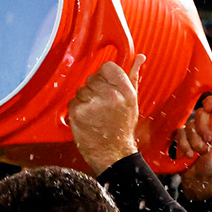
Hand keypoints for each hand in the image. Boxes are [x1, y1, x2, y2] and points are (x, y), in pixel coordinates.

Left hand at [68, 54, 149, 174]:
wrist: (113, 154)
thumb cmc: (123, 128)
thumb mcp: (132, 102)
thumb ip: (133, 77)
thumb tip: (139, 58)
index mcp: (126, 91)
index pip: (107, 67)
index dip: (105, 76)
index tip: (106, 87)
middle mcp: (110, 95)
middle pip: (92, 78)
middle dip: (94, 90)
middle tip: (101, 106)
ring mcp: (93, 103)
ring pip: (81, 89)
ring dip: (85, 100)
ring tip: (95, 114)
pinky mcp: (78, 112)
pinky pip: (73, 101)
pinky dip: (77, 110)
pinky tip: (87, 119)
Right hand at [177, 94, 211, 198]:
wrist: (199, 178)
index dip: (211, 102)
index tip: (210, 109)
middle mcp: (204, 124)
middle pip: (201, 112)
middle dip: (204, 128)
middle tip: (208, 141)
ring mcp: (192, 130)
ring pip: (190, 125)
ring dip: (196, 142)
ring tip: (200, 153)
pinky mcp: (181, 138)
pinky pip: (180, 134)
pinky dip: (186, 146)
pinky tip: (189, 155)